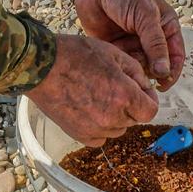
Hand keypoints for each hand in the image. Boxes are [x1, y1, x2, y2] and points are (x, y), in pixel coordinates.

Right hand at [27, 34, 159, 144]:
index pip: (150, 110)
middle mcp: (112, 117)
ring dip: (115, 116)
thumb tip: (145, 87)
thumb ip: (136, 72)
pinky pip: (100, 137)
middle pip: (135, 119)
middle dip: (131, 105)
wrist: (41, 66)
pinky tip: (89, 108)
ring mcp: (96, 129)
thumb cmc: (75, 55)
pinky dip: (100, 126)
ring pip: (118, 129)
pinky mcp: (80, 135)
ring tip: (98, 95)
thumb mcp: (113, 53)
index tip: (140, 92)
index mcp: (124, 96)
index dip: (148, 99)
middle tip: (114, 87)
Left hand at [70, 0, 185, 89]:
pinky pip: (122, 62)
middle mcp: (151, 38)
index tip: (164, 85)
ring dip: (135, 68)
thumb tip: (164, 72)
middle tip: (141, 73)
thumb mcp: (145, 15)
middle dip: (150, 71)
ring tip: (126, 60)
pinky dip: (121, 64)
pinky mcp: (116, 46)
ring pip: (139, 66)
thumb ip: (155, 44)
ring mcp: (133, 43)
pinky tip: (115, 59)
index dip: (172, 71)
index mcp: (166, 27)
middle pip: (157, 65)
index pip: (176, 55)